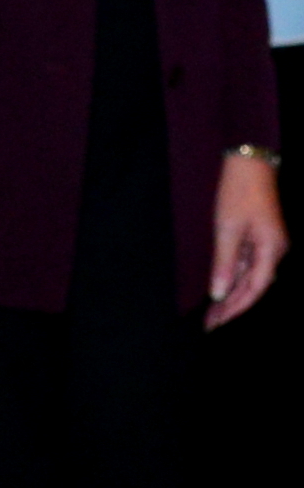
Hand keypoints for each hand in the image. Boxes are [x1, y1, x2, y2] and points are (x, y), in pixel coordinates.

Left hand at [206, 150, 288, 328]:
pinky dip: (233, 277)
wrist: (249, 162)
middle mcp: (275, 251)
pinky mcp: (260, 237)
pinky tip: (221, 290)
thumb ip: (224, 263)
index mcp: (271, 250)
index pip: (254, 289)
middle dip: (232, 306)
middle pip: (253, 286)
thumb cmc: (238, 192)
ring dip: (232, 294)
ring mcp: (268, 244)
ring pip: (249, 277)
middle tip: (211, 325)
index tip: (219, 324)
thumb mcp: (227, 228)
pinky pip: (247, 264)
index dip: (236, 308)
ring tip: (213, 313)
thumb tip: (219, 293)